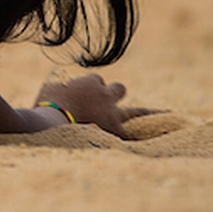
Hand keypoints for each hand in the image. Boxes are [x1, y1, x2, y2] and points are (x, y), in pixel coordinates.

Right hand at [35, 73, 153, 136]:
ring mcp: (112, 114)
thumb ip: (58, 81)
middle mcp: (105, 96)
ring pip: (137, 111)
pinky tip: (157, 139)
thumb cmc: (45, 105)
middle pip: (119, 89)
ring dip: (148, 113)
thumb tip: (57, 72)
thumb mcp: (49, 87)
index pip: (96, 80)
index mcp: (89, 83)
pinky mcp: (114, 131)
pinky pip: (133, 135)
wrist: (51, 123)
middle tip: (114, 100)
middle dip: (115, 93)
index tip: (82, 95)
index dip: (91, 87)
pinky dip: (137, 138)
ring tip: (166, 114)